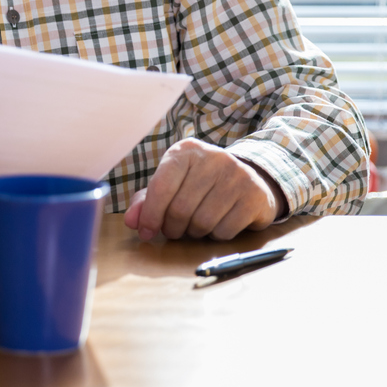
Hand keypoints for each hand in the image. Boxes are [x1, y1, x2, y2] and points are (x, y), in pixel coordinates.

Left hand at [122, 138, 285, 240]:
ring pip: (202, 222)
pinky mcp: (254, 195)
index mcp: (186, 151)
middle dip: (172, 227)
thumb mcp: (172, 184)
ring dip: (194, 233)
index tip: (145, 232)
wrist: (250, 178)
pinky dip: (216, 236)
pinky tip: (218, 224)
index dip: (150, 214)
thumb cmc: (200, 184)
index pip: (161, 186)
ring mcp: (237, 175)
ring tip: (196, 225)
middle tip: (174, 230)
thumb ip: (147, 201)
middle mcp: (213, 158)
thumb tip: (132, 222)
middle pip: (180, 209)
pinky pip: (224, 231)